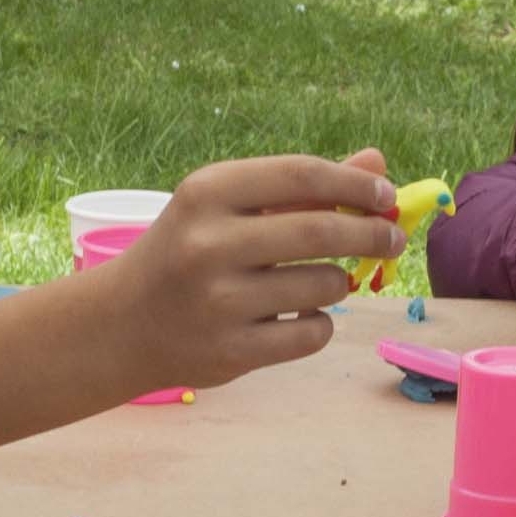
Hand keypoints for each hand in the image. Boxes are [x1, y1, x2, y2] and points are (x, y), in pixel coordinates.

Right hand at [89, 154, 402, 389]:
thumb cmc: (188, 251)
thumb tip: (376, 165)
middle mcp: (208, 244)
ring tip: (321, 282)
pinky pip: (312, 334)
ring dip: (337, 282)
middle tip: (391, 239)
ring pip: (323, 286)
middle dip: (370, 234)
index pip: (301, 175)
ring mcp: (218, 302)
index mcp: (206, 193)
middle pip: (320, 231)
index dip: (355, 185)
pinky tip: (301, 316)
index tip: (386, 196)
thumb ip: (301, 187)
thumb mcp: (230, 208)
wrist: (124, 323)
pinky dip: (320, 323)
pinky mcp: (230, 351)